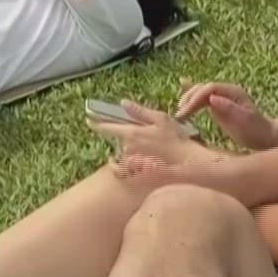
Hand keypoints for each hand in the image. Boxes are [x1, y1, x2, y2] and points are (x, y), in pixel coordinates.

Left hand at [87, 101, 224, 192]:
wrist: (188, 163)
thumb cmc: (177, 139)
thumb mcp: (161, 118)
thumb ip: (140, 111)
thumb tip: (123, 102)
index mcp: (133, 132)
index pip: (107, 127)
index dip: (96, 123)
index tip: (89, 120)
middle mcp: (129, 148)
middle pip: (118, 141)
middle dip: (125, 137)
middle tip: (142, 136)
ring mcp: (132, 162)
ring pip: (122, 154)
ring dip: (129, 151)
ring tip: (147, 150)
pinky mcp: (136, 173)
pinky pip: (121, 171)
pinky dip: (119, 167)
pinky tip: (125, 165)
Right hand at [177, 82, 277, 149]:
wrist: (264, 137)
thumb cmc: (256, 131)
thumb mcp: (244, 121)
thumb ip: (229, 109)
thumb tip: (212, 98)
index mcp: (233, 92)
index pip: (209, 89)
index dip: (196, 98)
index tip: (186, 112)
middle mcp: (226, 91)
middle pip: (202, 89)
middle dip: (189, 99)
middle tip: (180, 115)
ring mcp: (222, 98)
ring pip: (200, 93)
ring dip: (188, 100)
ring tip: (180, 113)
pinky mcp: (218, 106)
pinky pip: (202, 99)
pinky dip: (191, 99)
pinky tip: (181, 92)